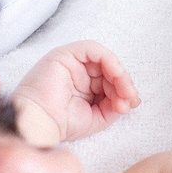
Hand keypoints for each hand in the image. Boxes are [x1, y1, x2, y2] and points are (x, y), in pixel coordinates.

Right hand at [12, 41, 139, 145]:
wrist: (41, 123)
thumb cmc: (63, 123)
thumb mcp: (98, 117)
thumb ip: (114, 105)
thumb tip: (130, 99)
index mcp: (84, 87)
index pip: (110, 82)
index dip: (124, 91)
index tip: (130, 105)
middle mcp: (78, 72)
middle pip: (109, 70)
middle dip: (124, 84)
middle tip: (130, 100)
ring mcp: (71, 63)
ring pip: (104, 60)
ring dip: (119, 74)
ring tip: (125, 91)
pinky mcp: (65, 54)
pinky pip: (92, 49)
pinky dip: (109, 60)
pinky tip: (116, 75)